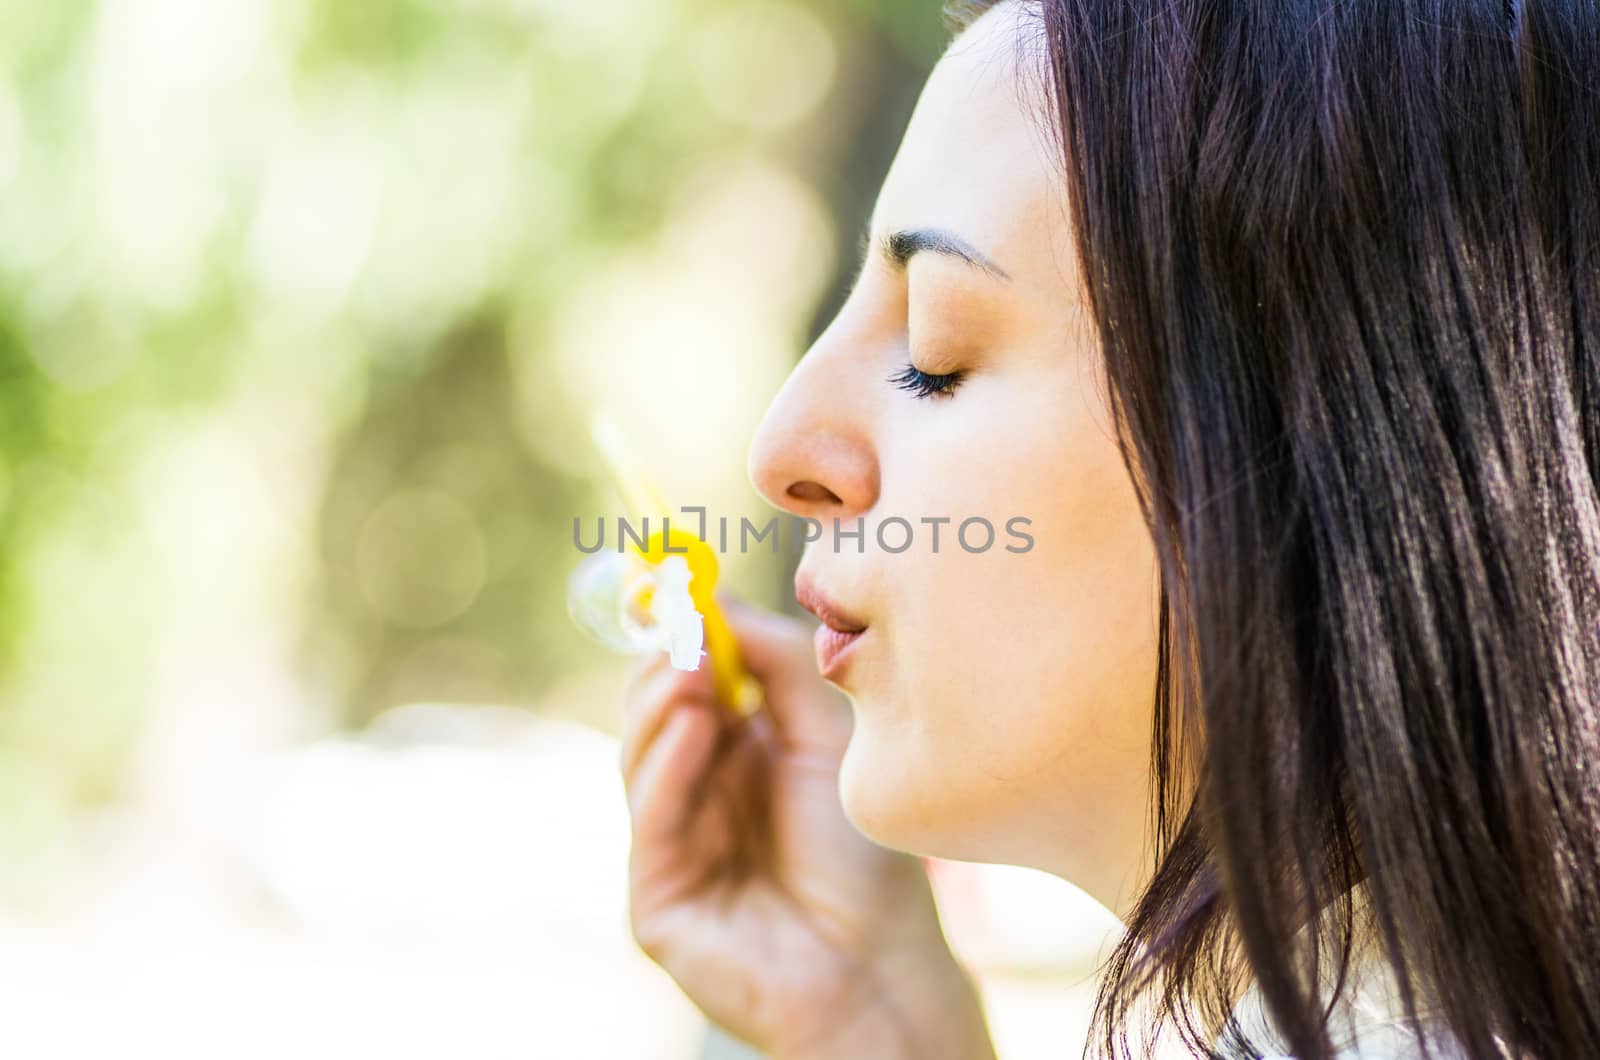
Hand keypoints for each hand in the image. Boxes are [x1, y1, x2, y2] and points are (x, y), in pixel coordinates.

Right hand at [618, 594, 996, 1058]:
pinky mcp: (656, 899)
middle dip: (667, 662)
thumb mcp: (826, 736)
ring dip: (663, 705)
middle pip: (653, 713)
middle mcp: (693, 794)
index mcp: (733, 756)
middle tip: (686, 621)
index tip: (681, 580)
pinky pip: (651, 822)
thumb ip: (780, 666)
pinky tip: (694, 727)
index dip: (680, 633)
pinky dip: (667, 768)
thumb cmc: (863, 859)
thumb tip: (722, 599)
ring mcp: (670, 846)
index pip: (687, 682)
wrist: (881, 968)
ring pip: (639, 758)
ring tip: (693, 666)